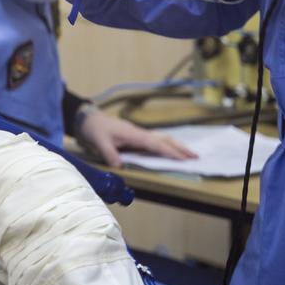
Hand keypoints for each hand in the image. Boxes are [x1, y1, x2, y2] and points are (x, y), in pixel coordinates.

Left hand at [77, 108, 196, 168]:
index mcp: (134, 134)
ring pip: (162, 139)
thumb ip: (109, 154)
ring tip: (189, 154)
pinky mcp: (135, 136)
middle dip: (181, 148)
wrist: (87, 118)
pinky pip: (155, 141)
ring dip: (176, 146)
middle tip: (196, 157)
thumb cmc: (94, 128)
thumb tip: (120, 166)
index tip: (184, 159)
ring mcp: (138, 134)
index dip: (170, 152)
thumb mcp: (99, 142)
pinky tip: (170, 150)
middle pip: (164, 139)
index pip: (155, 144)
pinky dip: (166, 145)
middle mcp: (139, 133)